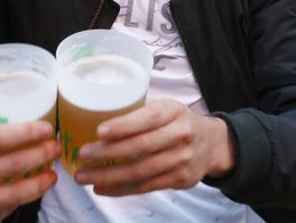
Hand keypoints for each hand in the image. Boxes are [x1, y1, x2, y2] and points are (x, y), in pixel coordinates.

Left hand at [74, 100, 233, 196]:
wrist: (212, 144)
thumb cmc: (178, 122)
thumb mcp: (166, 107)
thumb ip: (139, 109)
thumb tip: (97, 111)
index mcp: (173, 111)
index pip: (147, 118)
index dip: (123, 125)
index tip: (99, 131)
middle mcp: (181, 135)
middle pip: (141, 147)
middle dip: (108, 153)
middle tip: (83, 155)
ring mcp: (182, 159)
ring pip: (140, 171)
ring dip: (109, 176)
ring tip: (84, 176)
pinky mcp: (180, 179)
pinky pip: (145, 186)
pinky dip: (121, 189)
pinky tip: (102, 188)